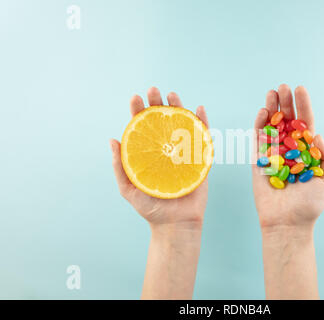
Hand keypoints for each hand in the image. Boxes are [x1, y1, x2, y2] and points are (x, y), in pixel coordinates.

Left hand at [110, 87, 208, 230]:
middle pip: (162, 121)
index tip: (135, 98)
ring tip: (172, 94)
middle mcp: (166, 149)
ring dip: (179, 107)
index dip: (138, 111)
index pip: (142, 128)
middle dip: (157, 103)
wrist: (175, 225)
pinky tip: (198, 108)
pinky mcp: (200, 159)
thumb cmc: (150, 209)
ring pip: (182, 125)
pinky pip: (203, 138)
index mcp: (148, 154)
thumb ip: (120, 166)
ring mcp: (183, 153)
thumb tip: (111, 140)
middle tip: (153, 90)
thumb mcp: (128, 189)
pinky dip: (202, 122)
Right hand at [252, 84, 323, 232]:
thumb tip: (318, 134)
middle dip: (285, 102)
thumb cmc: (310, 205)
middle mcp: (289, 149)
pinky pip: (257, 139)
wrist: (288, 222)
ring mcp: (272, 153)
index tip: (301, 89)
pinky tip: (262, 111)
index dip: (303, 106)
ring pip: (271, 125)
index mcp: (306, 151)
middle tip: (283, 86)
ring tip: (272, 92)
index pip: (305, 123)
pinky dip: (259, 124)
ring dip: (271, 108)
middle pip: (287, 120)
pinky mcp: (258, 160)